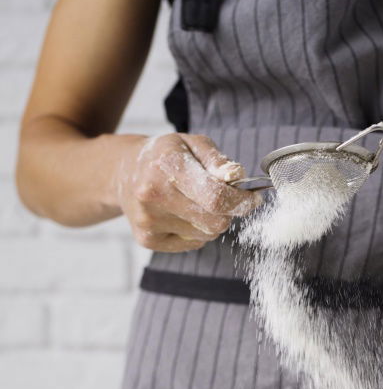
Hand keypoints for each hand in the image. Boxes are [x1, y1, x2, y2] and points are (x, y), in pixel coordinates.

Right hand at [115, 132, 260, 251]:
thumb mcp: (191, 144)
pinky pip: (192, 244)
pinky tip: (181, 215)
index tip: (253, 200)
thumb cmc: (165, 157)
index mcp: (166, 166)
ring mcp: (148, 221)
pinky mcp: (147, 240)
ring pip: (205, 235)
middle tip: (224, 200)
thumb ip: (217, 160)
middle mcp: (153, 195)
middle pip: (214, 222)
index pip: (215, 197)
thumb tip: (237, 177)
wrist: (124, 173)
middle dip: (228, 213)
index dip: (241, 202)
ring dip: (211, 221)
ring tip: (194, 203)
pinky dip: (196, 232)